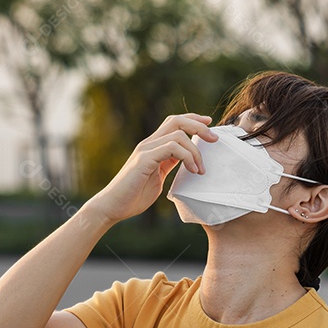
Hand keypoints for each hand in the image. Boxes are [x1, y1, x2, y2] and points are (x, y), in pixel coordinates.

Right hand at [86, 113, 217, 223]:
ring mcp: (145, 150)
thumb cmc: (133, 196)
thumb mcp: (157, 177)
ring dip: (195, 151)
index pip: (174, 122)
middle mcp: (148, 144)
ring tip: (200, 169)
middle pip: (177, 121)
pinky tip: (192, 171)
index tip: (209, 124)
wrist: (112, 207)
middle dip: (199, 126)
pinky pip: (171, 148)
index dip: (193, 120)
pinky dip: (187, 157)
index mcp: (152, 146)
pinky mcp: (144, 160)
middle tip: (215, 139)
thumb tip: (186, 161)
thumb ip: (169, 164)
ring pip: (178, 134)